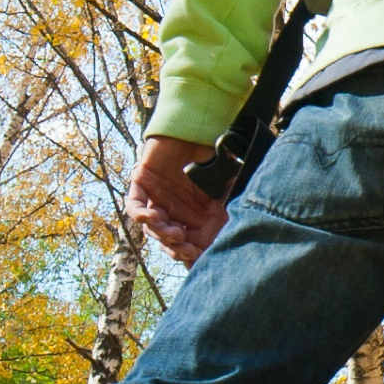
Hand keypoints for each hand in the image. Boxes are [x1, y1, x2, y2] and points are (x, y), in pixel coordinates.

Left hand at [129, 135, 227, 267]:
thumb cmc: (212, 153)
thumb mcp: (228, 184)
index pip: (192, 244)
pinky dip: (140, 214)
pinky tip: (151, 216)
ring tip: (174, 233)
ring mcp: (157, 200)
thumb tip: (248, 228)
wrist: (194, 126)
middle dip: (177, 248)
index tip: (199, 258)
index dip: (193, 255)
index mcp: (198, 216)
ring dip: (162, 233)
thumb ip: (235, 203)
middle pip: (171, 241)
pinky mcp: (142, 185)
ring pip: (153, 228)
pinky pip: (135, 206)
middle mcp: (176, 211)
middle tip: (185, 248)